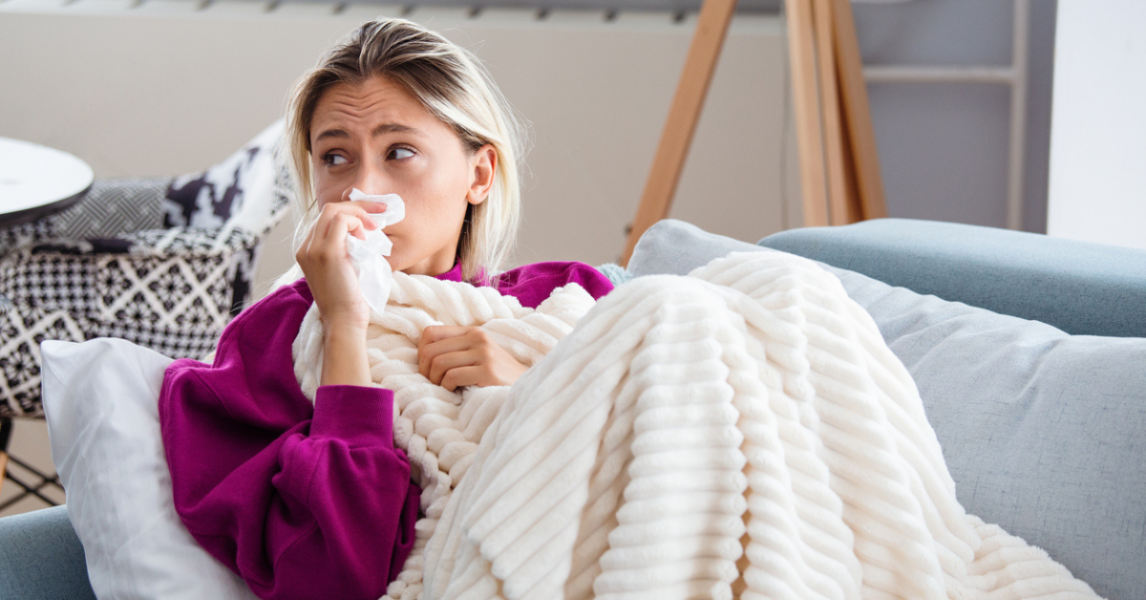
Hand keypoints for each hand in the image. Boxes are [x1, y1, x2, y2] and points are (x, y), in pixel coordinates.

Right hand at [296, 199, 386, 331]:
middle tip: (381, 212)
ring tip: (373, 230)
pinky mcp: (327, 252)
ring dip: (359, 214)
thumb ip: (347, 249)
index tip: (374, 216)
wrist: (344, 321)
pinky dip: (357, 223)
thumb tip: (366, 230)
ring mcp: (313, 249)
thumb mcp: (346, 268)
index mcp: (307, 250)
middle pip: (329, 209)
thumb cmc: (349, 299)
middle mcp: (305, 247)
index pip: (326, 218)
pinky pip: (341, 220)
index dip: (351, 212)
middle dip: (358, 206)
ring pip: (334, 210)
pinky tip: (366, 238)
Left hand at [418, 326, 527, 391]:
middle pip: (430, 350)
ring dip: (435, 381)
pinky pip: (451, 376)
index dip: (421, 352)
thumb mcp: (478, 356)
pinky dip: (447, 387)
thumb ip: (456, 350)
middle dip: (425, 371)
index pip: (430, 332)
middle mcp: (478, 338)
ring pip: (438, 363)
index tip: (428, 369)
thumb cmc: (497, 378)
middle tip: (434, 384)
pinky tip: (456, 392)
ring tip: (445, 389)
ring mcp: (484, 353)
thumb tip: (422, 353)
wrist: (527, 390)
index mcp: (472, 332)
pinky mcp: (488, 371)